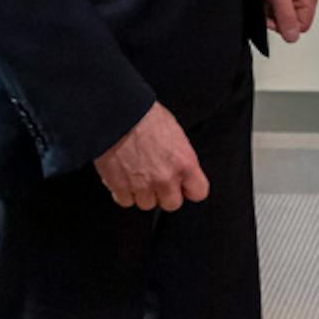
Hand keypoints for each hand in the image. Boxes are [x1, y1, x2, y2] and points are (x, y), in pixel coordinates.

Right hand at [93, 102, 207, 211]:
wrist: (119, 114)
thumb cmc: (146, 116)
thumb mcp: (175, 133)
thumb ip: (180, 157)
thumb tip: (180, 168)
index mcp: (184, 163)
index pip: (199, 192)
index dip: (190, 189)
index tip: (184, 186)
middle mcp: (165, 178)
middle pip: (172, 204)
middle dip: (165, 194)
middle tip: (158, 180)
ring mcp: (142, 185)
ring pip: (147, 204)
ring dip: (143, 193)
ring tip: (138, 174)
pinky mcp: (119, 187)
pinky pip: (125, 201)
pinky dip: (123, 192)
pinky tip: (124, 177)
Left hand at [256, 0, 318, 42]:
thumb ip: (286, 15)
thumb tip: (292, 36)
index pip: (302, 25)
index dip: (287, 25)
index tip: (276, 16)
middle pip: (289, 24)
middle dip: (276, 19)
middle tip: (268, 5)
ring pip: (278, 21)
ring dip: (268, 15)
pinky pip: (269, 15)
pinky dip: (262, 11)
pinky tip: (261, 0)